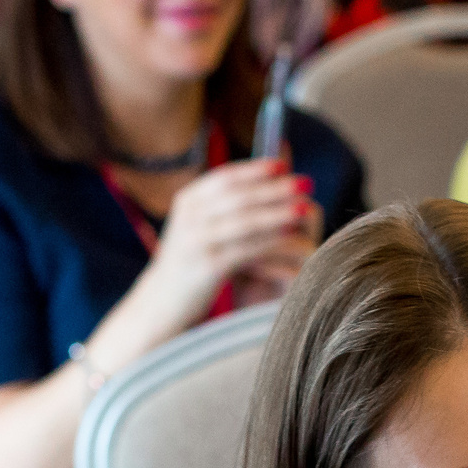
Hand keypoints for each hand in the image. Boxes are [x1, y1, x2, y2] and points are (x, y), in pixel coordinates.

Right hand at [141, 158, 315, 327]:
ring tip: (305, 208)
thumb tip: (262, 183)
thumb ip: (221, 206)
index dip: (256, 169)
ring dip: (279, 212)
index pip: (226, 177)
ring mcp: (197, 240)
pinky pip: (247, 249)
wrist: (161, 302)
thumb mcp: (198, 227)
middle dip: (275, 188)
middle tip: (306, 182)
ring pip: (246, 220)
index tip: (283, 165)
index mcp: (188, 200)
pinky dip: (272, 241)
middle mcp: (190, 216)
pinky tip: (292, 238)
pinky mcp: (208, 266)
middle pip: (240, 195)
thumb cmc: (188, 262)